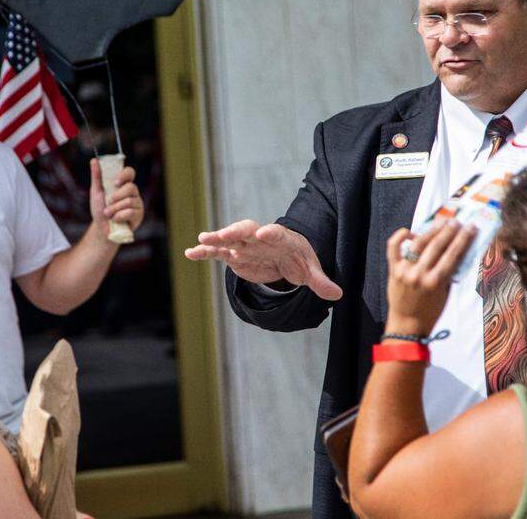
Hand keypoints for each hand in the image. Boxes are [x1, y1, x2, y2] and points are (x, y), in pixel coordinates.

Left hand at [89, 158, 144, 231]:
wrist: (101, 228)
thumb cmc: (100, 208)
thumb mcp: (96, 192)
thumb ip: (97, 176)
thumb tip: (94, 160)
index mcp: (123, 184)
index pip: (130, 172)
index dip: (125, 175)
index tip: (115, 182)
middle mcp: (133, 192)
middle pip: (131, 187)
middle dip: (117, 196)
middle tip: (108, 202)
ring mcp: (137, 203)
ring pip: (129, 201)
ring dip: (115, 209)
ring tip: (108, 214)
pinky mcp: (139, 215)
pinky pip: (131, 212)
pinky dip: (119, 217)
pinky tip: (116, 220)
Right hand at [184, 220, 342, 300]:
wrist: (286, 256)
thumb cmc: (299, 259)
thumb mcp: (310, 270)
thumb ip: (320, 282)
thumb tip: (337, 295)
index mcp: (281, 238)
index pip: (276, 233)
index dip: (270, 232)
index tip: (263, 232)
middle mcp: (260, 237)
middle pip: (246, 230)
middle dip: (235, 232)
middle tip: (223, 235)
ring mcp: (245, 245)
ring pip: (228, 239)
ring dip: (215, 239)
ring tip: (201, 240)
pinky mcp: (234, 255)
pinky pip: (217, 252)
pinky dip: (204, 252)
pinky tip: (189, 253)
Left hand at [385, 222, 475, 334]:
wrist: (407, 325)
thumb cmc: (430, 311)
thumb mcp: (446, 293)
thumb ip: (449, 273)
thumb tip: (456, 250)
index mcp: (436, 282)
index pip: (453, 254)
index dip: (464, 239)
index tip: (471, 227)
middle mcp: (419, 275)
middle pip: (437, 246)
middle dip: (450, 231)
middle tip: (457, 221)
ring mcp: (404, 271)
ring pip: (419, 243)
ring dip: (431, 230)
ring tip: (441, 222)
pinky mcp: (392, 270)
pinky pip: (393, 248)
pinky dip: (400, 237)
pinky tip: (410, 231)